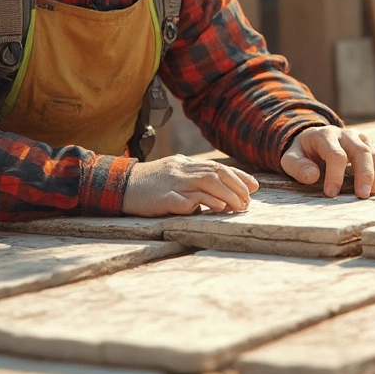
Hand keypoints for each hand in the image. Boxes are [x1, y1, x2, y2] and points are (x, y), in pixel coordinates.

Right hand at [121, 155, 258, 216]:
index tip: (254, 186)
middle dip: (236, 187)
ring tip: (239, 207)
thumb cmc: (150, 183)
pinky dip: (202, 203)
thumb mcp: (174, 174)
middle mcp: (181, 171)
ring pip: (204, 184)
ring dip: (226, 196)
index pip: (218, 167)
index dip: (239, 176)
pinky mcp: (161, 199)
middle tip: (248, 202)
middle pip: (215, 174)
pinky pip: (183, 200)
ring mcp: (171, 184)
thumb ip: (194, 179)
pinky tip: (215, 209)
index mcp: (185, 164)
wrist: (120, 185)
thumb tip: (219, 191)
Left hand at [279, 126, 374, 198]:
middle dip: (364, 174)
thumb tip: (313, 176)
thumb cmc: (303, 153)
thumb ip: (297, 166)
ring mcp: (360, 139)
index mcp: (325, 135)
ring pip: (374, 153)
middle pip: (361, 151)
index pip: (336, 155)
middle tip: (362, 196)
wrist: (313, 140)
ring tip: (372, 193)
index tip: (331, 194)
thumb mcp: (291, 158)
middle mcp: (346, 134)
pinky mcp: (369, 146)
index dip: (335, 175)